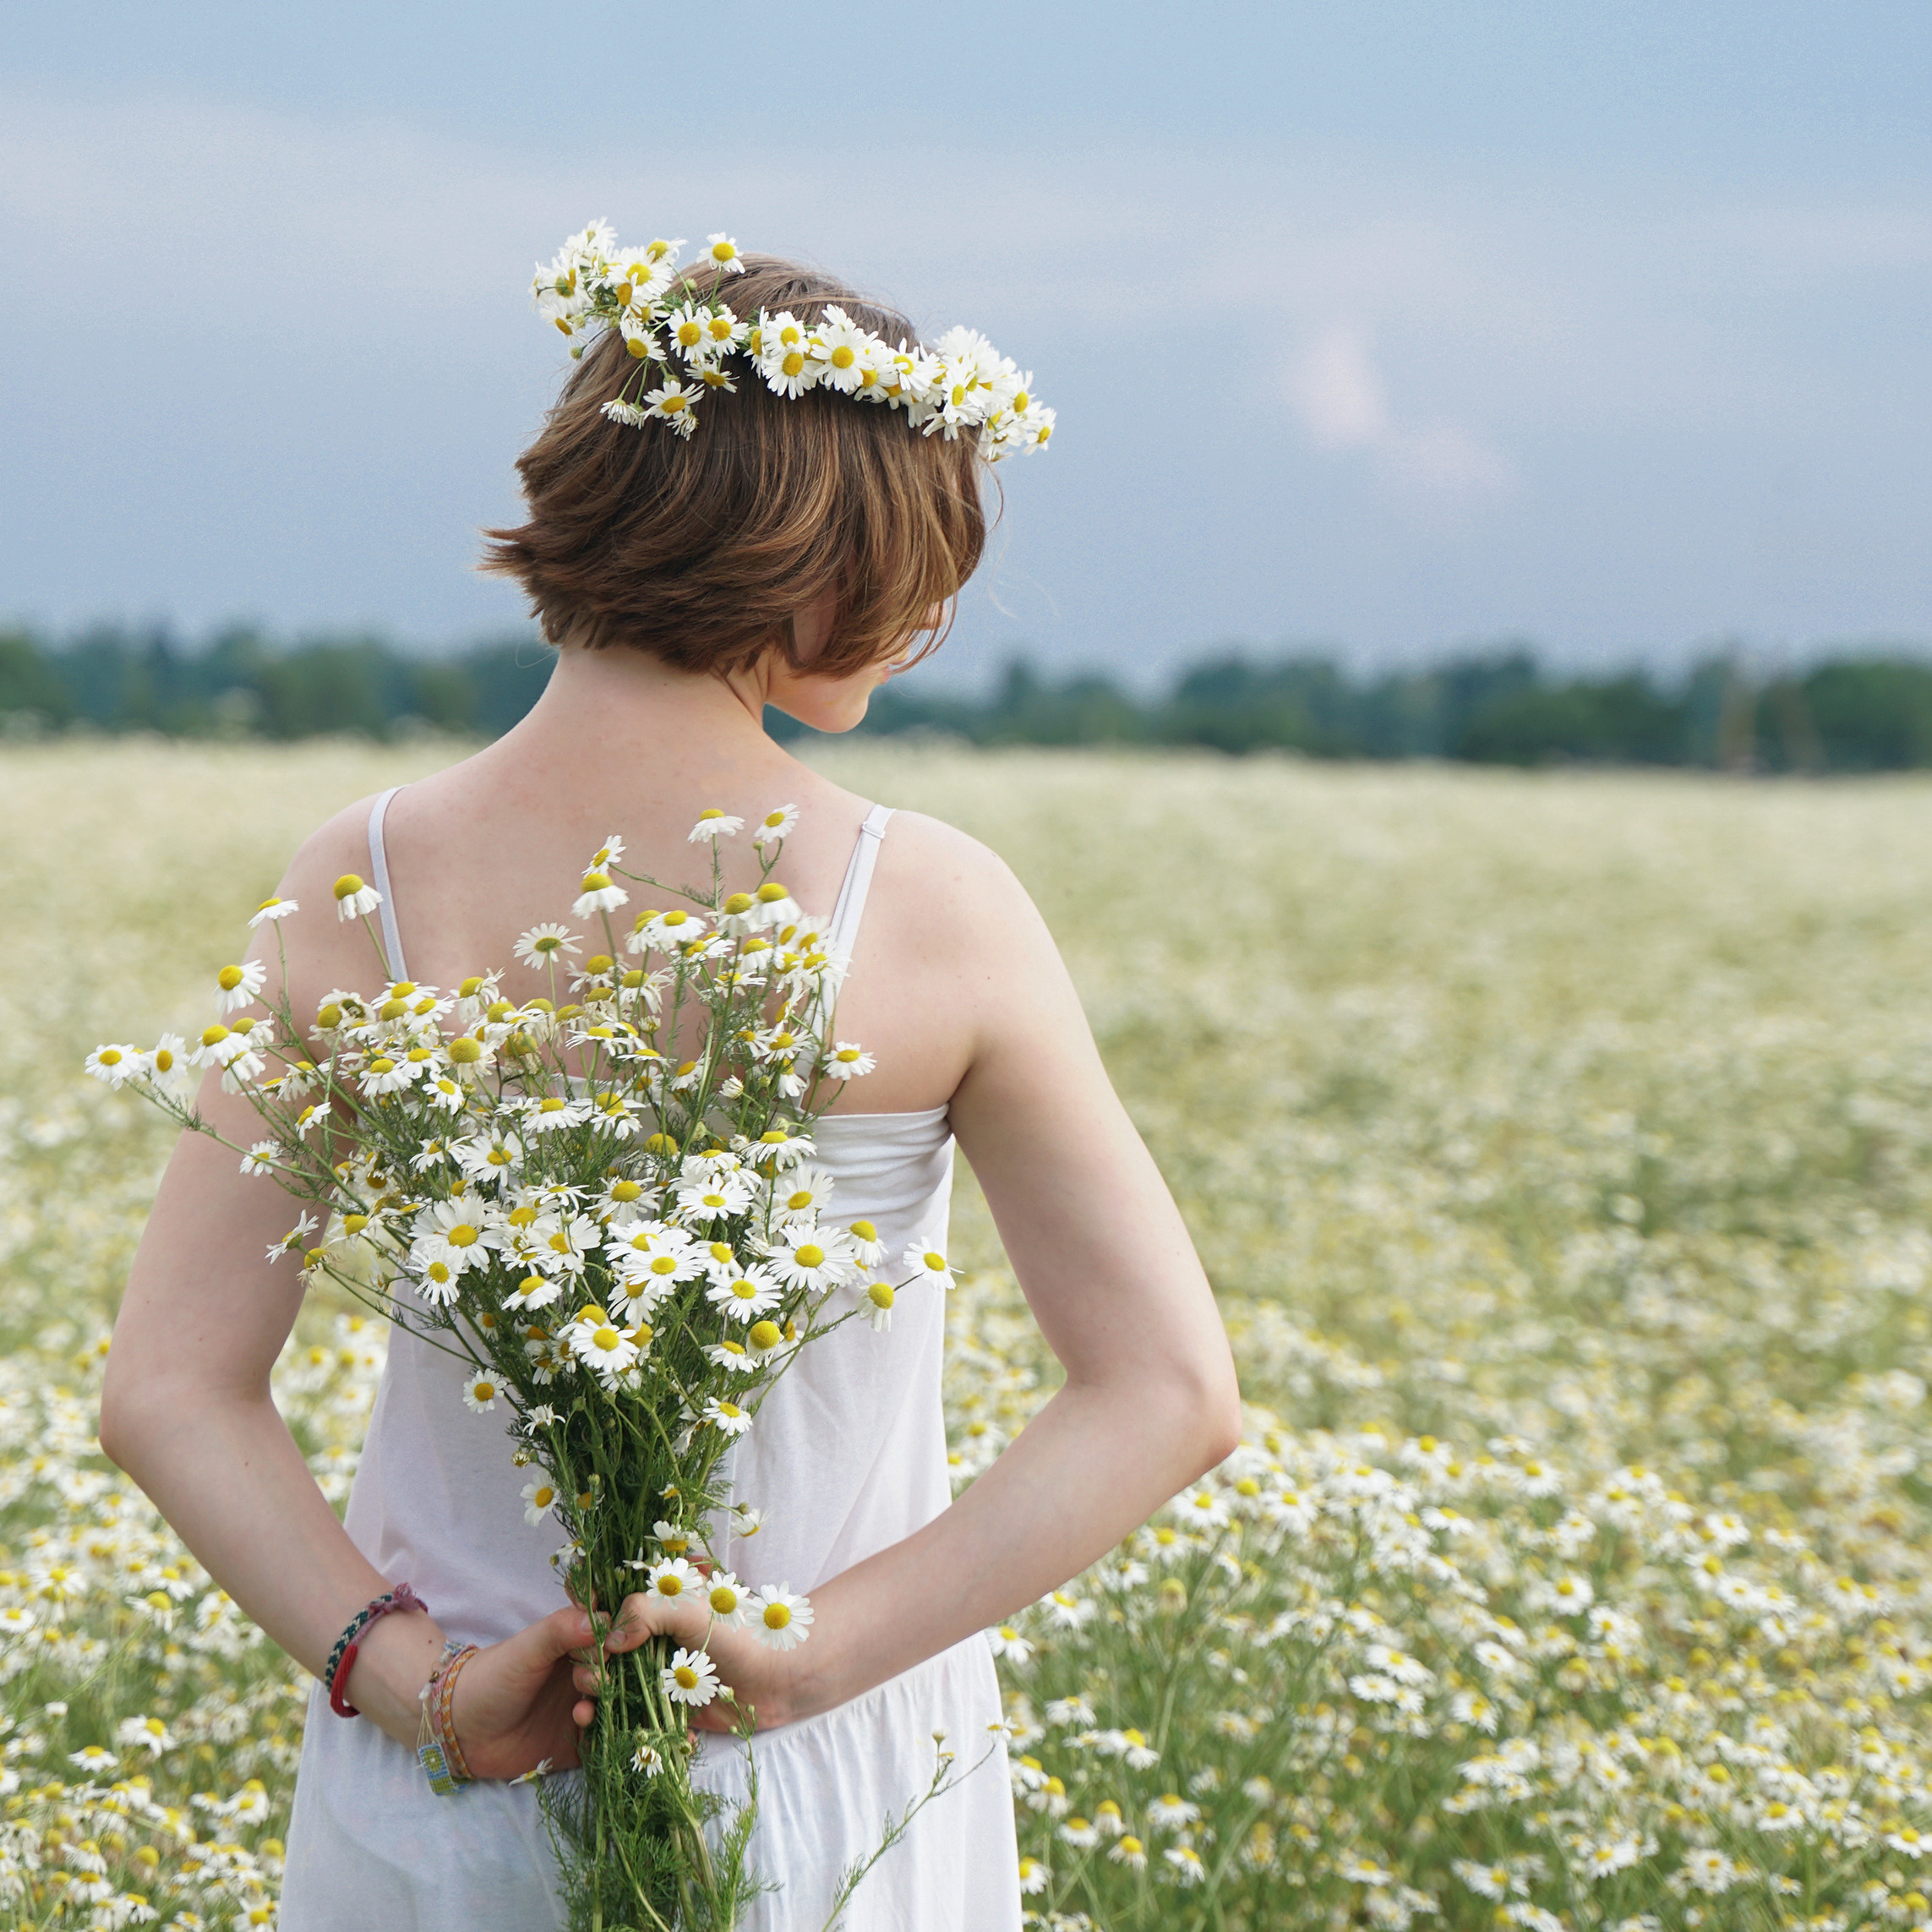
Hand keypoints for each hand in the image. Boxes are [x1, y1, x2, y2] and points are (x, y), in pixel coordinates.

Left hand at [447, 1603, 606, 1778]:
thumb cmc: (492, 1678)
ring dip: (607, 1702)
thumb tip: (602, 1618)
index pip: (613, 1636)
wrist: (459, 1730)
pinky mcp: (578, 1742)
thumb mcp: (525, 1648)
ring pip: (617, 1704)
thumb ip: (559, 1630)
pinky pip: (606, 1738)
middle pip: (620, 1671)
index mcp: (576, 1645)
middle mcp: (585, 1674)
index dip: (619, 1638)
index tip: (615, 1643)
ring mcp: (583, 1708)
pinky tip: (582, 1723)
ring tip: (582, 1706)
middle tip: (590, 1679)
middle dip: (613, 1674)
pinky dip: (604, 1731)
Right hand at [569, 1589, 816, 1736]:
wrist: (779, 1676)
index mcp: (656, 1608)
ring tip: (591, 1713)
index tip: (574, 1643)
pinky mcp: (670, 1709)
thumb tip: (608, 1641)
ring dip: (600, 1703)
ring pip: (616, 1690)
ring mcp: (660, 1676)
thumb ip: (643, 1611)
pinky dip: (626, 1726)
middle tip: (590, 1683)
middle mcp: (653, 1641)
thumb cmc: (737, 1630)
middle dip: (589, 1670)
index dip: (587, 1628)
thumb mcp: (688, 1606)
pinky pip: (639, 1718)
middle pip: (605, 1656)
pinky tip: (612, 1730)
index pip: (608, 1613)